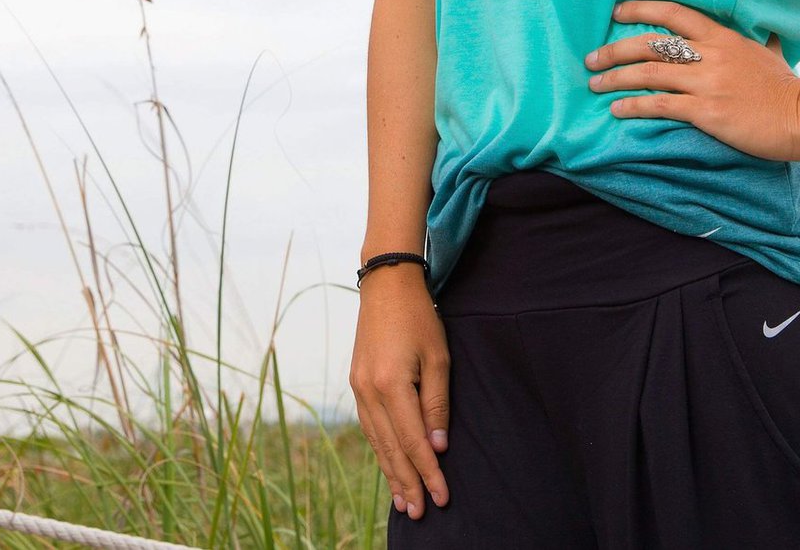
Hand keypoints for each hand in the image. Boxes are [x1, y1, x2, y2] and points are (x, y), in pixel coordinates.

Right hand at [348, 264, 451, 520]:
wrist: (386, 286)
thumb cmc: (419, 319)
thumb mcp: (438, 359)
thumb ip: (436, 405)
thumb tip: (437, 446)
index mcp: (391, 384)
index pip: (413, 442)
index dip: (429, 473)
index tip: (442, 497)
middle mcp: (368, 391)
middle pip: (391, 448)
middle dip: (407, 483)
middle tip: (420, 513)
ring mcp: (358, 388)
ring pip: (377, 442)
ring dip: (391, 473)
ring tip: (404, 500)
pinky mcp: (357, 384)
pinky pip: (370, 427)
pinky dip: (381, 451)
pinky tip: (389, 466)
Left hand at [582, 0, 799, 160]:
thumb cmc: (788, 88)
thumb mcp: (773, 53)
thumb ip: (763, 41)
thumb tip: (771, 29)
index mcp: (722, 38)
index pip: (673, 13)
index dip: (640, 9)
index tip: (616, 12)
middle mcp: (710, 55)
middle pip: (650, 44)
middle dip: (615, 49)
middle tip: (591, 58)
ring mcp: (707, 83)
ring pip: (648, 73)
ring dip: (616, 78)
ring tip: (594, 85)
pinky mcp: (707, 111)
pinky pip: (660, 105)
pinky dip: (633, 106)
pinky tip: (617, 110)